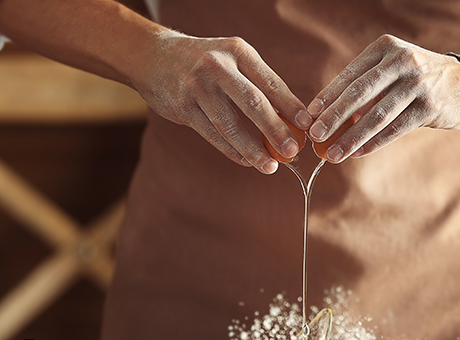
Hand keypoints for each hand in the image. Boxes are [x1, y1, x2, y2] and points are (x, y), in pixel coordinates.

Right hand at [135, 32, 312, 173]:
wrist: (153, 56)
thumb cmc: (205, 62)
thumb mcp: (232, 59)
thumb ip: (259, 84)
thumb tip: (292, 118)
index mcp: (237, 52)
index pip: (269, 82)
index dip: (290, 105)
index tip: (306, 125)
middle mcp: (217, 67)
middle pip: (253, 103)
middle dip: (275, 130)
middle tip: (292, 150)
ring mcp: (197, 88)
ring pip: (230, 125)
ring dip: (253, 149)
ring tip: (270, 166)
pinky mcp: (182, 107)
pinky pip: (212, 134)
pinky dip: (231, 151)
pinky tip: (247, 161)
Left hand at [306, 35, 459, 162]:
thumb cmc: (418, 80)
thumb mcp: (392, 71)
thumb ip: (365, 89)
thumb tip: (328, 118)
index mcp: (386, 48)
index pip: (350, 75)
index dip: (327, 97)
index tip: (309, 117)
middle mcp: (402, 60)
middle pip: (359, 93)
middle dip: (334, 117)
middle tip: (315, 136)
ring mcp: (418, 83)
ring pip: (377, 115)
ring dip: (352, 137)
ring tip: (333, 154)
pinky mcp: (430, 106)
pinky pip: (395, 129)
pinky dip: (374, 143)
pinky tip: (358, 153)